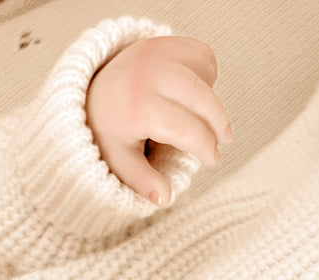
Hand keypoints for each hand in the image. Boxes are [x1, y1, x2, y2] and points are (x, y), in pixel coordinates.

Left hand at [85, 36, 232, 204]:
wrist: (95, 89)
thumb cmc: (110, 128)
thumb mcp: (118, 159)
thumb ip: (141, 180)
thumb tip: (164, 199)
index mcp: (136, 106)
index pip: (185, 128)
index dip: (205, 146)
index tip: (213, 158)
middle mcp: (147, 74)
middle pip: (202, 99)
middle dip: (218, 123)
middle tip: (223, 140)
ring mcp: (158, 51)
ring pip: (205, 77)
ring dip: (209, 100)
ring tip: (198, 118)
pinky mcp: (167, 40)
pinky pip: (203, 58)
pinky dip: (204, 76)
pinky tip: (189, 92)